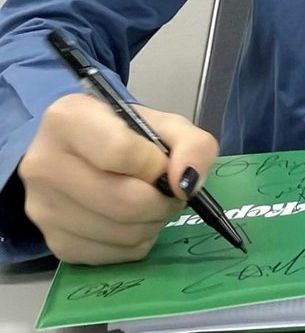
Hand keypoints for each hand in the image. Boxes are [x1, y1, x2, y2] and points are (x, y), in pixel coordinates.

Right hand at [17, 92, 218, 264]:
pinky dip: (135, 242)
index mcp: (67, 119)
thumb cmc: (122, 132)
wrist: (82, 154)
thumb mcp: (162, 123)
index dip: (155, 164)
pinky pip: (112, 255)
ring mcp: (42, 209)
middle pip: (122, 201)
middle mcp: (43, 164)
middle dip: (162, 201)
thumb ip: (190, 143)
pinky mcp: (54, 243)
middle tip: (171, 193)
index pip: (120, 152)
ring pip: (120, 233)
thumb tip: (188, 183)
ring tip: (154, 203)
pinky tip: (134, 221)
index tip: (164, 164)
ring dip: (153, 223)